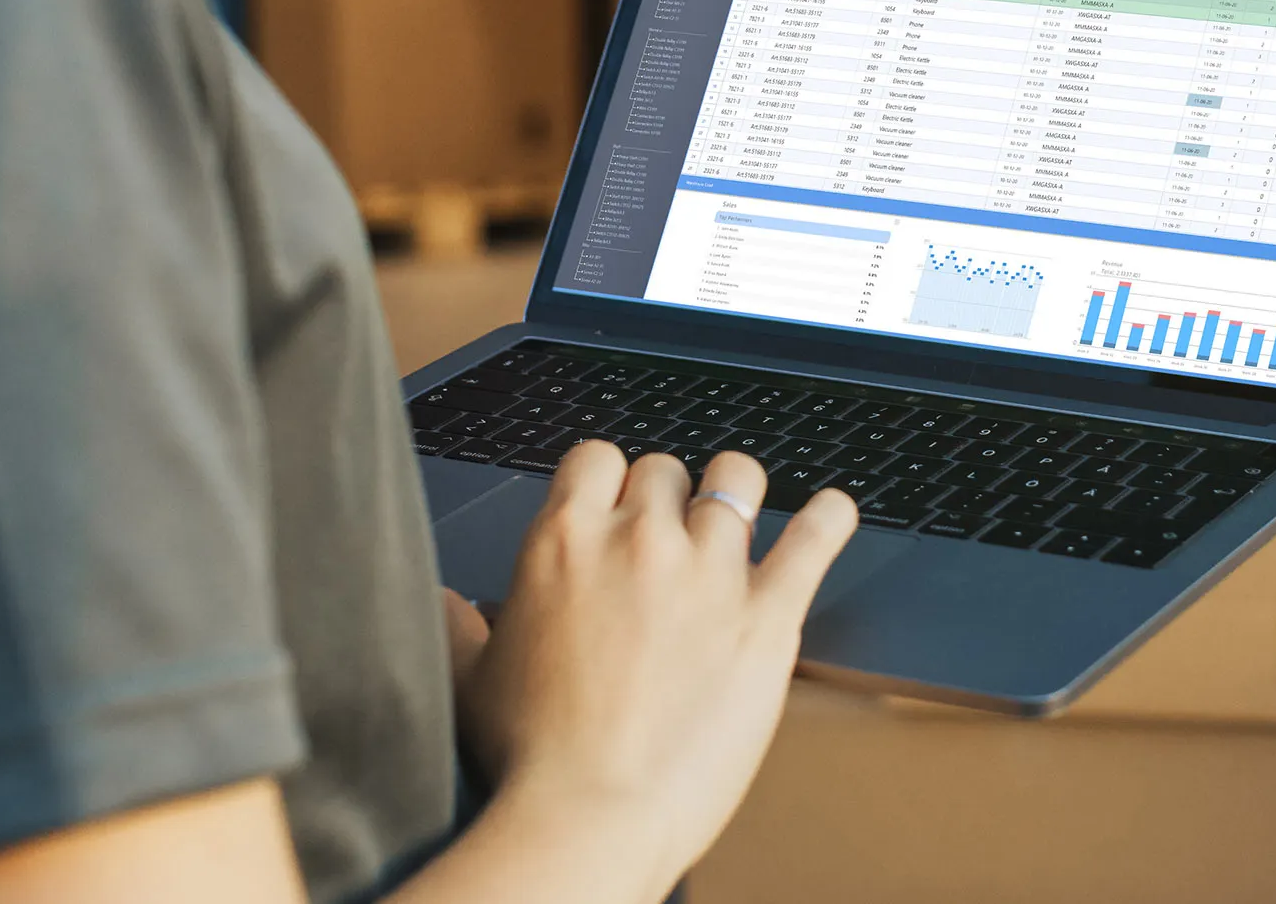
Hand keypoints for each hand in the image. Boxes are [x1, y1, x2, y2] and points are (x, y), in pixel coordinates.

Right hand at [443, 445, 855, 903]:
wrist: (589, 818)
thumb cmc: (529, 761)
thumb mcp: (471, 679)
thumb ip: (459, 625)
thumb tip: (443, 602)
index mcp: (565, 540)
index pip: (598, 457)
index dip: (610, 480)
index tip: (617, 505)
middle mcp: (641, 539)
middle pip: (666, 469)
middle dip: (667, 498)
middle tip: (668, 540)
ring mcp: (710, 571)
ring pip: (737, 480)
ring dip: (736, 496)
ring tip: (739, 516)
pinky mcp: (768, 615)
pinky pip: (815, 538)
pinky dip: (829, 518)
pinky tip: (831, 513)